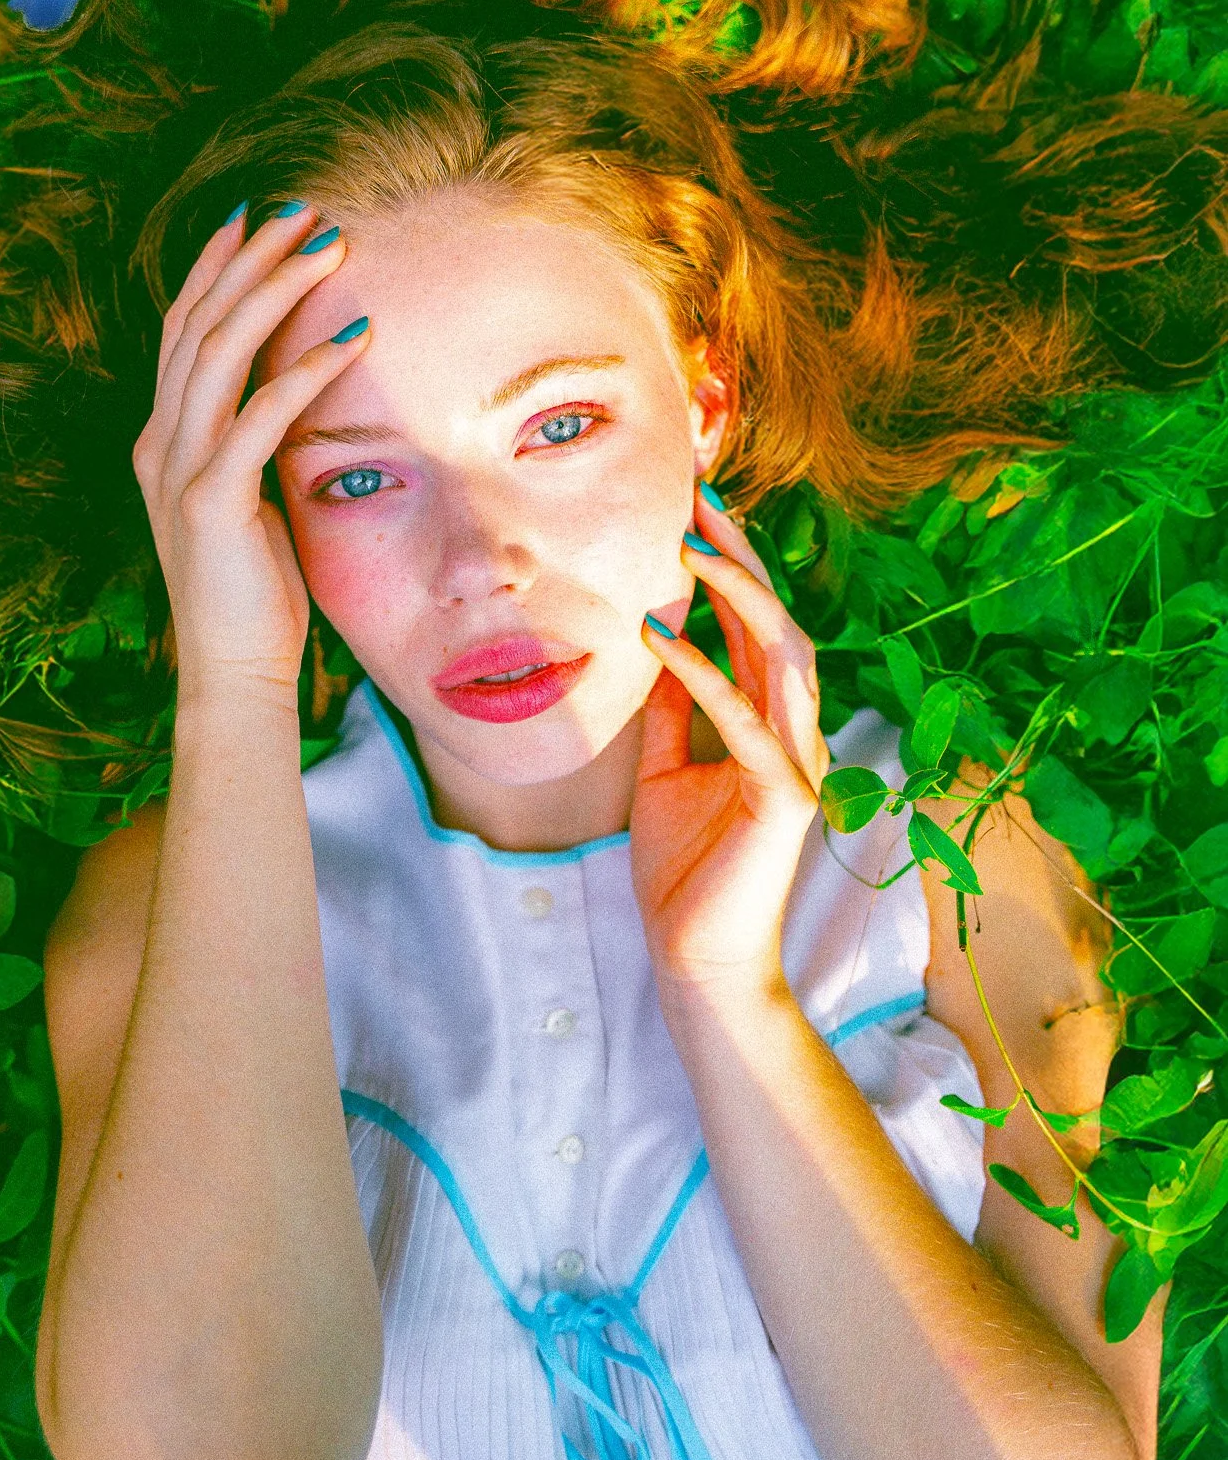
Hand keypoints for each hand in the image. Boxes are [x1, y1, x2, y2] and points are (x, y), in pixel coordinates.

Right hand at [131, 203, 369, 706]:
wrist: (232, 671)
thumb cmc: (254, 593)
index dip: (214, 270)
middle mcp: (161, 442)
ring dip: (276, 292)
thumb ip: (252, 445)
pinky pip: (261, 416)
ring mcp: (180, 469)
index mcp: (164, 439)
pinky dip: (306, 369)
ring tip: (328, 249)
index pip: (184, 332)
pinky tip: (353, 336)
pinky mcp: (212, 499)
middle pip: (199, 324)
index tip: (251, 218)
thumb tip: (294, 393)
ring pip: (221, 352)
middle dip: (249, 259)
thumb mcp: (247, 501)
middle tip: (300, 210)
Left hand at [630, 485, 831, 999]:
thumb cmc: (685, 871)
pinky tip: (663, 638)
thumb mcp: (665, 770)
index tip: (692, 510)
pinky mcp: (785, 798)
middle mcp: (797, 734)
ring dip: (738, 596)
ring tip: (689, 549)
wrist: (696, 959)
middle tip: (697, 500)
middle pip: (780, 622)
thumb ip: (672, 710)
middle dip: (742, 556)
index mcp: (773, 724)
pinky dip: (703, 672)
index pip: (759, 627)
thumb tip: (660, 640)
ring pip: (785, 655)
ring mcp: (799, 763)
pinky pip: (742, 719)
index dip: (732, 565)